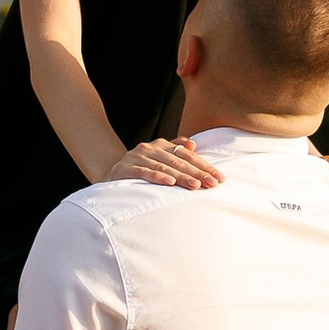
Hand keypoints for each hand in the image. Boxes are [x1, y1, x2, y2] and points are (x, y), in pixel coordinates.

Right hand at [104, 137, 221, 191]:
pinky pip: (144, 173)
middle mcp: (149, 148)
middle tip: (212, 184)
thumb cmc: (141, 168)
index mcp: (161, 145)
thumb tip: (192, 144)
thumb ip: (175, 150)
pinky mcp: (125, 169)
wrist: (109, 175)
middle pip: (178, 161)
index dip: (204, 166)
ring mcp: (136, 157)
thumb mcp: (159, 158)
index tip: (219, 178)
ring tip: (195, 185)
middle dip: (197, 173)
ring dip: (181, 176)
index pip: (187, 155)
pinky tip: (169, 182)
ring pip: (164, 167)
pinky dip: (157, 177)